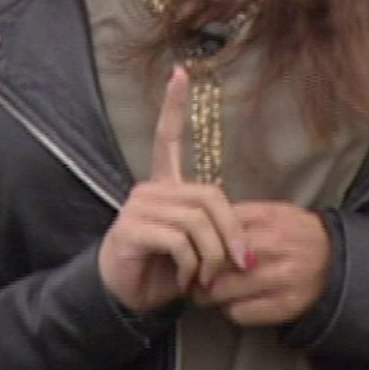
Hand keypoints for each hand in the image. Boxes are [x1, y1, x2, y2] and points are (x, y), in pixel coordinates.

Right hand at [98, 65, 251, 312]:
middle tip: (238, 262)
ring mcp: (138, 208)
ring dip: (212, 257)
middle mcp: (149, 190)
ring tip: (205, 278)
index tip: (179, 72)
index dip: (173, 106)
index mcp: (163, 187)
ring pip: (198, 222)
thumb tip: (244, 242)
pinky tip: (185, 279)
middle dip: (232, 233)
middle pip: (209, 197)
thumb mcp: (194, 247)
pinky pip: (180, 241)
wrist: (124, 297)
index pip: (166, 138)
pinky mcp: (132, 229)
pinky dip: (192, 266)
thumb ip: (213, 232)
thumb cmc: (160, 270)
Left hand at [191, 200, 329, 326]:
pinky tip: (235, 303)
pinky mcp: (286, 306)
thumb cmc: (296, 233)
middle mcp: (275, 247)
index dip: (196, 245)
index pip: (215, 231)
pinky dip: (231, 311)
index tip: (189, 253)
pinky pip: (239, 314)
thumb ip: (238, 216)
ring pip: (222, 292)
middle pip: (214, 263)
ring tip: (210, 292)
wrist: (337, 259)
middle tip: (192, 277)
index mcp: (267, 219)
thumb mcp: (272, 212)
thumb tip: (198, 226)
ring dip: (210, 295)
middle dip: (197, 273)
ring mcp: (281, 278)